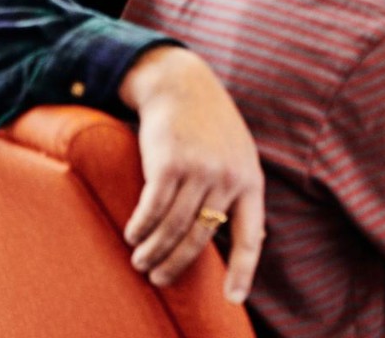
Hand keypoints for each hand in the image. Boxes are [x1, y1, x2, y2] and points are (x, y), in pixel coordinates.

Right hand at [118, 45, 264, 302]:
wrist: (184, 85)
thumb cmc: (210, 126)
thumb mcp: (238, 154)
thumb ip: (239, 191)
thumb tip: (251, 235)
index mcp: (250, 179)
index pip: (250, 235)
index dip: (244, 270)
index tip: (234, 299)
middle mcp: (228, 177)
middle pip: (200, 240)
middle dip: (175, 265)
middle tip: (157, 277)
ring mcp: (200, 170)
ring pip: (172, 229)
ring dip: (151, 251)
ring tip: (140, 260)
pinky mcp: (170, 164)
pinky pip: (151, 212)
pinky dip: (139, 229)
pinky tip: (133, 235)